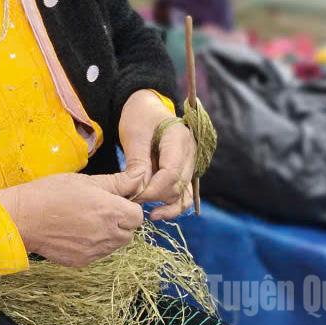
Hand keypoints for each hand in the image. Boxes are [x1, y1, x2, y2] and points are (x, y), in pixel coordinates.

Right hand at [0, 170, 144, 267]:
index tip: (114, 201)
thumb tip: (140, 177)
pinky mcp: (82, 261)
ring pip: (114, 245)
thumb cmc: (53, 192)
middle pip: (129, 232)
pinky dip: (93, 244)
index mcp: (111, 211)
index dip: (128, 206)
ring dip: (108, 234)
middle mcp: (107, 235)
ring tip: (86, 220)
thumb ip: (118, 182)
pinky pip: (98, 254)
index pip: (138, 216)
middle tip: (99, 209)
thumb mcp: (87, 180)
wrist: (23, 217)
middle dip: (120, 222)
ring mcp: (95, 251)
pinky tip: (76, 232)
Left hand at [119, 90, 196, 220]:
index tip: (134, 196)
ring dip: (169, 207)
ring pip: (185, 194)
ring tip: (151, 216)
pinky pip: (184, 194)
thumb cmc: (139, 118)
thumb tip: (139, 190)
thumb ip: (138, 162)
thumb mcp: (134, 135)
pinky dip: (173, 205)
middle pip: (178, 185)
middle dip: (157, 198)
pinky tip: (158, 212)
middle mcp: (191, 152)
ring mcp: (191, 163)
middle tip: (134, 204)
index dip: (153, 189)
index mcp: (179, 138)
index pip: (171, 172)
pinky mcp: (185, 172)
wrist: (147, 108)